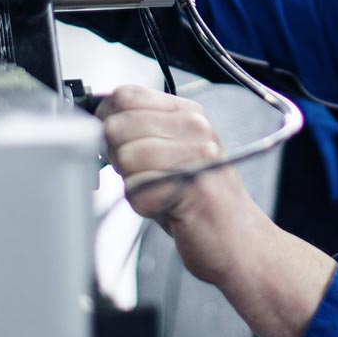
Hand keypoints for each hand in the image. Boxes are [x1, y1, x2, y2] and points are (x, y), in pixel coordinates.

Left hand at [98, 85, 263, 286]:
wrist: (238, 240)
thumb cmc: (200, 201)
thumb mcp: (173, 152)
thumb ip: (141, 131)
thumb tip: (98, 122)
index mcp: (187, 113)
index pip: (125, 96)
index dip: (108, 120)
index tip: (116, 143)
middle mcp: (195, 128)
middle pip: (118, 126)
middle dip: (116, 156)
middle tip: (142, 174)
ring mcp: (197, 155)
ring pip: (126, 157)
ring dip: (132, 183)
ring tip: (158, 190)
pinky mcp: (193, 187)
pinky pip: (138, 190)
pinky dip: (143, 205)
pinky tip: (165, 206)